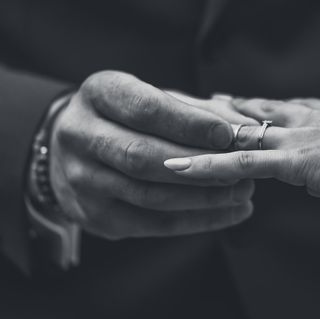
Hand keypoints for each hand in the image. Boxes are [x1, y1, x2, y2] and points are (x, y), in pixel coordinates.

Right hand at [49, 71, 253, 239]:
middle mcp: (79, 135)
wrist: (73, 148)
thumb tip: (247, 128)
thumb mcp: (155, 97)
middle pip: (142, 156)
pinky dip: (197, 220)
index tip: (228, 134)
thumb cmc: (130, 117)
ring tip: (243, 192)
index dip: (189, 124)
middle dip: (199, 165)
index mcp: (99, 94)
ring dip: (203, 197)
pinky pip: (151, 224)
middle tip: (242, 169)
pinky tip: (231, 213)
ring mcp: (81, 179)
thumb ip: (198, 110)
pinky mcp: (94, 215)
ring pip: (149, 195)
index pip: (144, 109)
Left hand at [164, 98, 319, 213]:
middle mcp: (314, 122)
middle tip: (205, 97)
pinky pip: (240, 164)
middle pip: (262, 109)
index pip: (295, 109)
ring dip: (207, 132)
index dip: (271, 106)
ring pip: (242, 133)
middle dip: (232, 106)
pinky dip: (207, 167)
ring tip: (174, 124)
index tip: (254, 101)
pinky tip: (179, 167)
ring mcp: (300, 139)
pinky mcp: (292, 161)